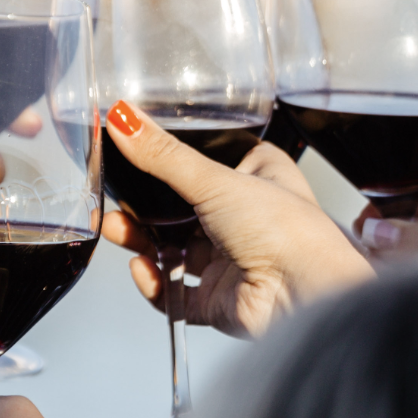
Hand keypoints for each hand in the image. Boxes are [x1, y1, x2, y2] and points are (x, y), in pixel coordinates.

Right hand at [102, 102, 372, 337]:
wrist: (303, 296)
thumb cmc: (286, 231)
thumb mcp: (216, 180)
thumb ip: (163, 155)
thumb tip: (123, 118)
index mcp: (259, 178)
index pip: (209, 159)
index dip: (174, 157)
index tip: (134, 148)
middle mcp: (246, 218)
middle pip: (181, 208)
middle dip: (144, 206)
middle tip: (113, 197)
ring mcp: (231, 260)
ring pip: (173, 249)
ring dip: (140, 240)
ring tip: (114, 228)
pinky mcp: (218, 299)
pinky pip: (175, 291)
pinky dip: (154, 282)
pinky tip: (142, 268)